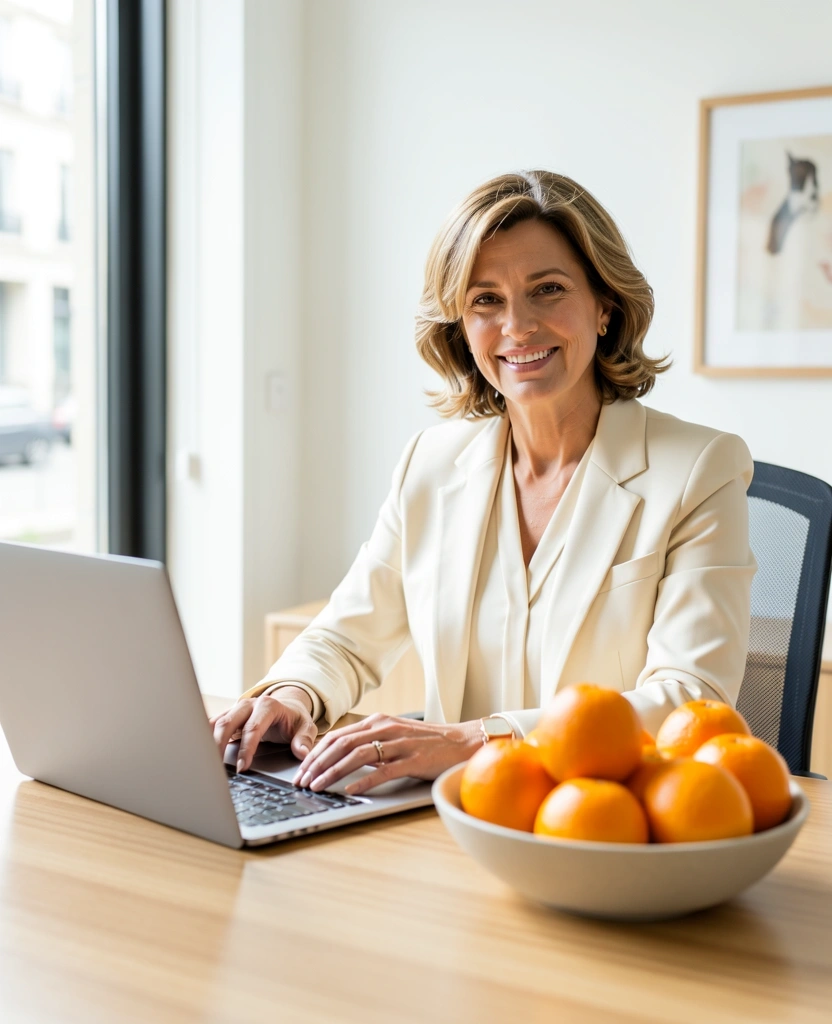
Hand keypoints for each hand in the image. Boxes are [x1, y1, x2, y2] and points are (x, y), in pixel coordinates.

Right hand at [209, 688, 317, 771]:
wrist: (287, 706)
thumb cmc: (294, 719)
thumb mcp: (305, 726)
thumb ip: (304, 739)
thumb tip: (303, 753)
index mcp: (268, 706)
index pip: (253, 728)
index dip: (246, 748)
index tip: (243, 767)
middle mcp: (248, 705)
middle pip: (227, 723)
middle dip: (219, 745)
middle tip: (217, 768)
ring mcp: (236, 709)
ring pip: (216, 723)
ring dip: (208, 742)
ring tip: (205, 764)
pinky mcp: (228, 716)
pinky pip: (212, 725)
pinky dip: (204, 738)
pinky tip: (200, 753)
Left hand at [292, 713, 481, 795]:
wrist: (462, 742)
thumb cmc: (427, 742)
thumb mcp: (394, 735)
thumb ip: (371, 742)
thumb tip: (342, 757)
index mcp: (378, 721)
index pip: (338, 736)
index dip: (316, 753)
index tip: (302, 769)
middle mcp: (386, 728)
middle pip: (342, 744)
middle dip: (317, 763)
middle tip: (302, 781)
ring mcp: (400, 744)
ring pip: (357, 755)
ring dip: (333, 772)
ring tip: (318, 786)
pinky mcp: (413, 760)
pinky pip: (384, 771)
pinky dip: (364, 781)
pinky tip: (350, 790)